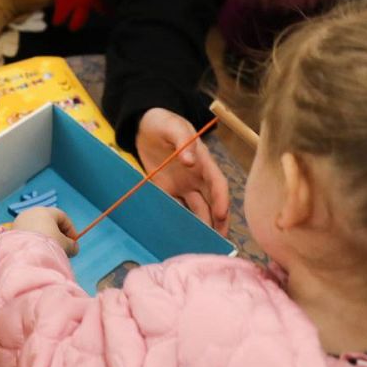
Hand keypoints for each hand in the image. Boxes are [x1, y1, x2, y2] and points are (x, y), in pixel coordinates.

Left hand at [11, 207, 77, 256]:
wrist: (25, 254)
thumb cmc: (48, 245)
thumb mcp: (65, 245)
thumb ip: (72, 245)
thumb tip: (74, 248)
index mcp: (45, 211)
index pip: (62, 217)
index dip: (70, 229)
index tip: (74, 242)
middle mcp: (31, 212)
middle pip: (48, 222)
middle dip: (57, 234)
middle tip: (62, 248)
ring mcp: (20, 221)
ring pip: (37, 228)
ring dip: (45, 238)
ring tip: (50, 252)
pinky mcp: (12, 231)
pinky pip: (28, 234)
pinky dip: (34, 241)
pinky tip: (38, 252)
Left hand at [136, 107, 229, 235]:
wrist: (144, 126)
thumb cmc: (164, 122)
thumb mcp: (174, 126)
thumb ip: (183, 141)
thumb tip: (191, 160)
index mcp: (204, 162)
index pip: (218, 183)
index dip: (222, 199)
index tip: (222, 214)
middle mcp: (197, 178)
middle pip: (211, 202)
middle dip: (217, 221)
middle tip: (218, 242)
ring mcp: (183, 186)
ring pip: (197, 209)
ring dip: (202, 225)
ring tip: (202, 244)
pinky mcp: (168, 190)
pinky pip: (177, 208)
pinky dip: (181, 221)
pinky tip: (181, 235)